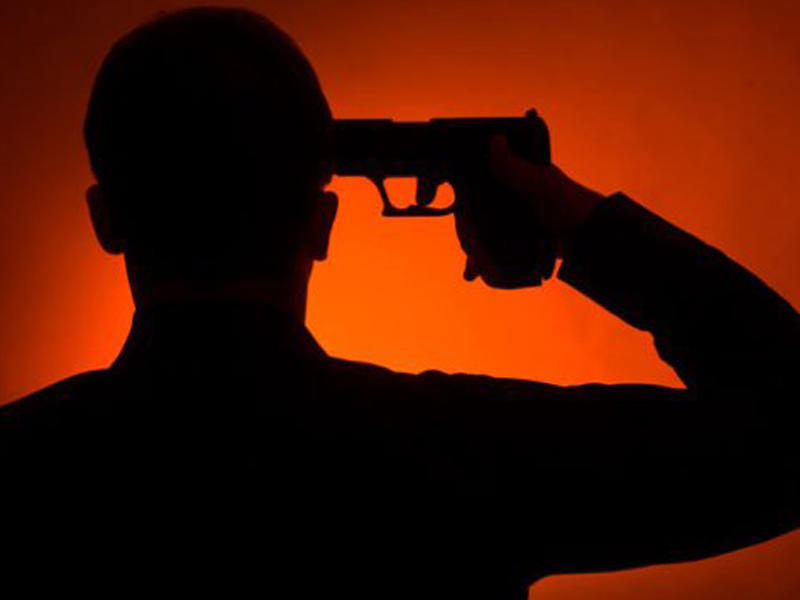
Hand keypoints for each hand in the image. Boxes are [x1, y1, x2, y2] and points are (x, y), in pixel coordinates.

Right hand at [453, 135, 603, 288]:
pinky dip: (479, 262)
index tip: (430, 200)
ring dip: (472, 249)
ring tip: (478, 262)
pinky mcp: (511, 241)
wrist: (590, 239)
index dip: (443, 186)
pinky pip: (487, 251)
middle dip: (465, 230)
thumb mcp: (543, 184)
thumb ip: (517, 168)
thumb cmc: (571, 204)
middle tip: (472, 243)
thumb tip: (494, 140)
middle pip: (466, 211)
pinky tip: (473, 272)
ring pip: (474, 233)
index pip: (464, 176)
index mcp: (506, 174)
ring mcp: (505, 220)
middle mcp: (501, 195)